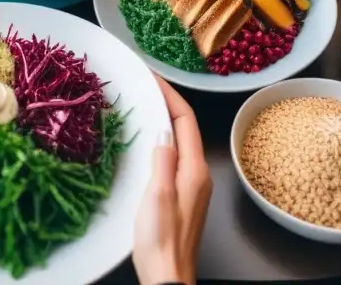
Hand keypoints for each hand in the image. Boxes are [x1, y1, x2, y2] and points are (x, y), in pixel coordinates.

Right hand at [133, 77, 211, 284]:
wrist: (168, 278)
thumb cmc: (161, 241)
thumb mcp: (158, 196)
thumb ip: (162, 159)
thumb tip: (162, 130)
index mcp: (194, 170)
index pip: (185, 120)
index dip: (169, 94)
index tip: (151, 76)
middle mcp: (198, 175)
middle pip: (185, 127)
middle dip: (166, 102)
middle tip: (144, 84)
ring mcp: (192, 186)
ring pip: (180, 141)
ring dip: (164, 119)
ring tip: (143, 104)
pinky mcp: (182, 196)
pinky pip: (174, 156)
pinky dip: (161, 139)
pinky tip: (146, 141)